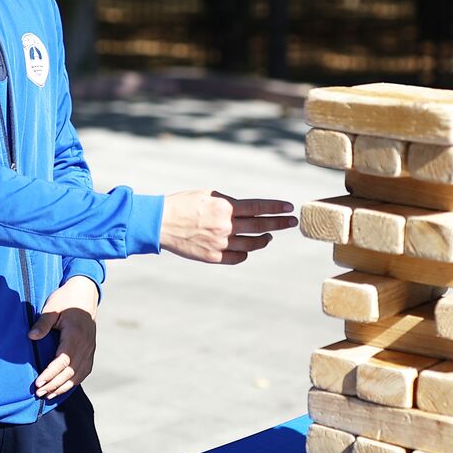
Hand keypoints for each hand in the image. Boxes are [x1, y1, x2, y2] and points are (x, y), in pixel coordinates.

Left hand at [29, 275, 99, 398]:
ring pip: (79, 373)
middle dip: (55, 384)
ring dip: (64, 386)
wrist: (85, 293)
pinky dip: (74, 381)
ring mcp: (90, 348)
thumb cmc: (66, 299)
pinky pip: (85, 370)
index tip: (38, 383)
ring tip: (48, 395)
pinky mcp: (91, 350)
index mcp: (75, 334)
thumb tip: (31, 336)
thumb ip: (42, 323)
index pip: (63, 360)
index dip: (51, 374)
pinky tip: (63, 387)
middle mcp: (85, 344)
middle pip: (71, 371)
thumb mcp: (52, 308)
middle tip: (39, 393)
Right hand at [160, 190, 296, 264]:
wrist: (160, 223)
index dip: (276, 208)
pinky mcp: (213, 257)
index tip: (289, 208)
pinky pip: (237, 257)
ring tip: (269, 236)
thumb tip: (247, 209)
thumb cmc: (183, 204)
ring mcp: (220, 243)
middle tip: (292, 222)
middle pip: (261, 226)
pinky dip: (246, 253)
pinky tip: (249, 249)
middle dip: (279, 224)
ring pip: (252, 245)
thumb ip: (229, 203)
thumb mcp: (208, 195)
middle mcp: (226, 226)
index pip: (259, 207)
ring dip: (264, 240)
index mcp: (225, 208)